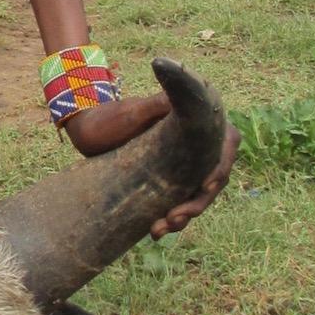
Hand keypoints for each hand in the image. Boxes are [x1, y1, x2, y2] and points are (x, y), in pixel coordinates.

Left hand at [63, 96, 239, 238]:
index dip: (221, 165)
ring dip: (186, 215)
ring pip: (199, 195)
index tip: (206, 184)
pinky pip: (181, 204)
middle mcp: (197, 145)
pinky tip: (156, 231)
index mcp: (197, 123)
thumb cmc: (109, 118)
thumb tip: (175, 82)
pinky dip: (172, 220)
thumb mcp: (133, 112)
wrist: (88, 134)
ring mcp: (185, 166)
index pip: (226, 143)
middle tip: (175, 217)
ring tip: (161, 229)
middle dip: (199, 201)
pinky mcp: (171, 183)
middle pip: (215, 176)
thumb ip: (156, 105)